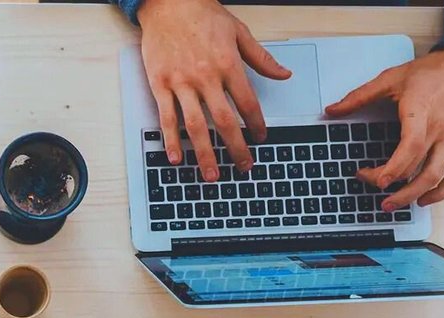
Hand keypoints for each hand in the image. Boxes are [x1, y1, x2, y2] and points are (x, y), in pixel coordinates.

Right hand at [137, 0, 289, 181]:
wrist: (170, 3)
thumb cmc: (203, 15)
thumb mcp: (239, 32)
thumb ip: (261, 58)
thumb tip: (283, 75)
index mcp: (228, 65)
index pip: (247, 103)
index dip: (257, 124)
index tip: (261, 138)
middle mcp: (205, 77)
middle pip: (225, 121)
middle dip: (236, 148)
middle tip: (244, 166)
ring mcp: (181, 83)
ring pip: (196, 126)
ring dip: (205, 153)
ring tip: (212, 174)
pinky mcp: (160, 84)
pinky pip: (166, 118)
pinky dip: (171, 140)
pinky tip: (176, 157)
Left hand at [326, 47, 443, 209]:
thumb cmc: (433, 71)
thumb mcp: (392, 78)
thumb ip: (360, 96)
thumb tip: (332, 110)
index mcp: (420, 112)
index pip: (411, 146)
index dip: (394, 168)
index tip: (377, 180)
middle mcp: (439, 129)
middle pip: (418, 168)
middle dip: (393, 184)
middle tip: (372, 189)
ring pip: (437, 176)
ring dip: (415, 195)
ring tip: (393, 205)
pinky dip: (442, 192)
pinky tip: (424, 199)